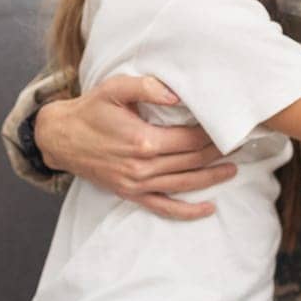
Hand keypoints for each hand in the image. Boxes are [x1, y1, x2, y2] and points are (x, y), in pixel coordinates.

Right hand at [37, 74, 234, 219]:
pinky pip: (164, 207)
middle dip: (219, 153)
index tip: (232, 127)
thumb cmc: (90, 110)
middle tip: (241, 144)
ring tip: (233, 169)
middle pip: (193, 161)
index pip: (192, 140)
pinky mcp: (131, 194)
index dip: (215, 134)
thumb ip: (146, 87)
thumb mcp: (114, 89)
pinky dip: (188, 212)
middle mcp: (143, 166)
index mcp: (144, 140)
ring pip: (185, 184)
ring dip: (212, 178)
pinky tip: (208, 209)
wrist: (59, 137)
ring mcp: (138, 184)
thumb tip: (177, 95)